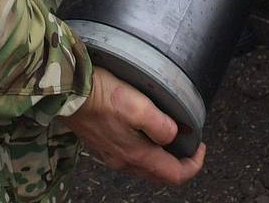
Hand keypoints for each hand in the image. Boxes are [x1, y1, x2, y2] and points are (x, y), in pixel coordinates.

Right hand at [60, 67, 206, 186]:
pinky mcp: (101, 144)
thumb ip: (160, 124)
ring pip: (144, 166)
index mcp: (137, 155)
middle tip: (188, 142)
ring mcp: (111, 155)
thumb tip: (175, 136)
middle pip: (159, 174)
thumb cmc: (101, 96)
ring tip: (168, 134)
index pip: (174, 175)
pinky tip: (141, 130)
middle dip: (178, 163)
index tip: (201, 146)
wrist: (66, 93)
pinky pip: (129, 155)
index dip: (194, 165)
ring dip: (160, 156)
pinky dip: (143, 149)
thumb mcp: (137, 105)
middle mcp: (124, 161)